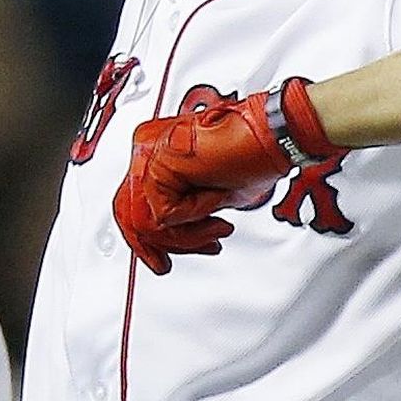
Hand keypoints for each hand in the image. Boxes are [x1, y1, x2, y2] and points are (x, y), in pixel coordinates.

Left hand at [112, 88, 306, 274]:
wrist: (271, 135)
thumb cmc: (255, 155)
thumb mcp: (211, 196)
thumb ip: (187, 212)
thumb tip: (179, 235)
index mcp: (157, 150)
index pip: (133, 202)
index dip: (149, 238)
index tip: (162, 258)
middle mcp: (147, 147)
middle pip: (129, 213)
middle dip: (157, 246)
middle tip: (168, 264)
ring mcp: (149, 153)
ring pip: (144, 221)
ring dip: (185, 237)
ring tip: (216, 230)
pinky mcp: (158, 162)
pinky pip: (164, 214)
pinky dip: (194, 219)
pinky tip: (217, 206)